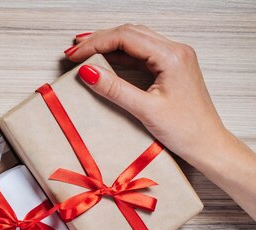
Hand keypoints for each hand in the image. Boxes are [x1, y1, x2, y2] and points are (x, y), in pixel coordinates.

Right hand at [65, 25, 255, 218]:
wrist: (208, 144)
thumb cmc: (185, 130)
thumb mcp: (145, 110)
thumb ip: (115, 88)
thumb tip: (88, 72)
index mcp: (172, 56)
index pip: (126, 37)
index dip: (96, 43)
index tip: (75, 56)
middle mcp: (175, 51)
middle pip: (130, 33)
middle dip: (99, 40)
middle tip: (74, 51)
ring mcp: (174, 58)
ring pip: (135, 40)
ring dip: (109, 44)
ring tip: (85, 51)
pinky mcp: (171, 68)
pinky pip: (141, 53)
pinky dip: (120, 55)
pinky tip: (105, 61)